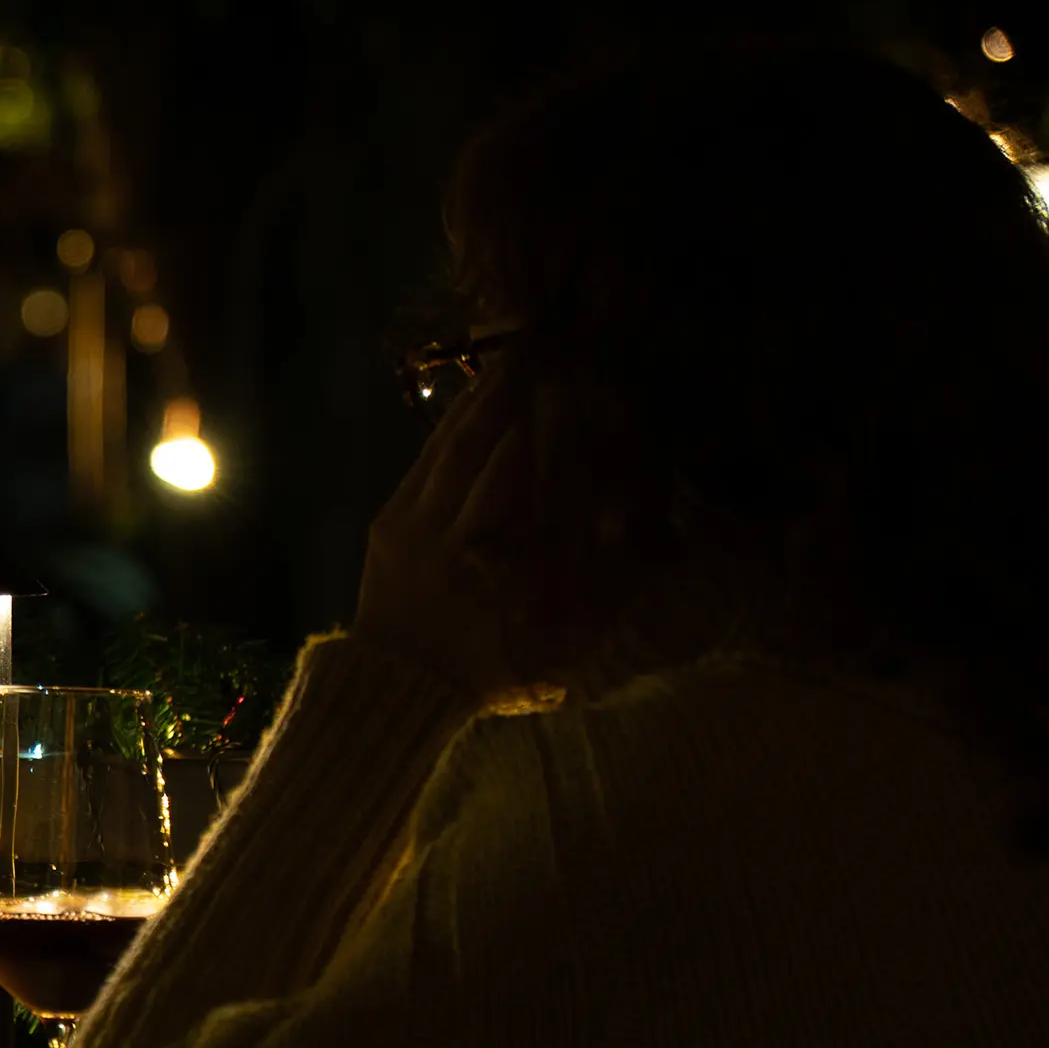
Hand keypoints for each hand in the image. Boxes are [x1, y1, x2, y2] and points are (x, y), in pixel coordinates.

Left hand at [353, 371, 580, 706]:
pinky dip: (447, 430)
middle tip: (548, 356)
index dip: (549, 435)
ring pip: (449, 450)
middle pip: (484, 451)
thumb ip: (603, 607)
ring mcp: (410, 526)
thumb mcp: (554, 652)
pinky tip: (469, 403)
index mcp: (488, 566)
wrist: (397, 691)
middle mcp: (445, 537)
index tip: (579, 395)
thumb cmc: (487, 674)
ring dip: (480, 404)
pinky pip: (421, 465)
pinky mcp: (387, 523)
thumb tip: (661, 557)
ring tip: (512, 363)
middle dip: (515, 402)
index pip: (520, 482)